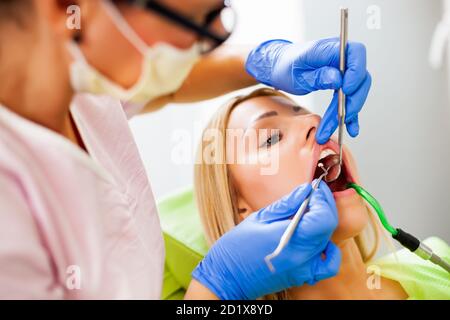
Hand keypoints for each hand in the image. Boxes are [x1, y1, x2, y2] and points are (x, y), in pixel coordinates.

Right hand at [192, 181, 340, 299]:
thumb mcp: (259, 218)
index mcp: (289, 238)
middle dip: (324, 205)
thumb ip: (286, 205)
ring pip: (328, 240)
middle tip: (313, 194)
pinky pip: (328, 265)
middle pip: (328, 226)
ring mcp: (304, 268)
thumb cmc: (236, 247)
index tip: (315, 188)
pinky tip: (318, 241)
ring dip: (324, 222)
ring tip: (311, 212)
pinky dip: (329, 251)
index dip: (322, 199)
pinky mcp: (302, 276)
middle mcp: (301, 256)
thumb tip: (305, 190)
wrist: (227, 277)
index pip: (323, 216)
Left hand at [246, 38, 371, 143]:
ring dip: (349, 111)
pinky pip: (350, 99)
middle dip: (353, 100)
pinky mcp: (342, 85)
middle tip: (342, 117)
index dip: (356, 71)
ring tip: (335, 127)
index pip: (356, 53)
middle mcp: (341, 58)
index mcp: (330, 49)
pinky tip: (350, 128)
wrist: (281, 68)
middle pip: (360, 77)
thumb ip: (318, 76)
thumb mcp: (298, 73)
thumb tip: (338, 79)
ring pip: (356, 92)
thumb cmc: (287, 67)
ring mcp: (343, 72)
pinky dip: (350, 114)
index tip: (346, 89)